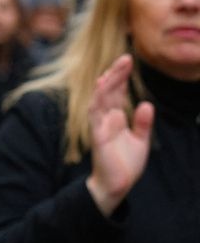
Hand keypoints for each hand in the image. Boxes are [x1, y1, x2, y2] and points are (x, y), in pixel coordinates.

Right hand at [86, 54, 153, 216]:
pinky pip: (95, 113)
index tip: (128, 62)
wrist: (116, 185)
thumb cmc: (125, 164)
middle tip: (126, 57)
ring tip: (117, 67)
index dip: (121, 78)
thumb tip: (146, 104)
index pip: (117, 94)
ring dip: (108, 82)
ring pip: (101, 98)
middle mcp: (106, 119)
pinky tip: (104, 86)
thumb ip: (142, 122)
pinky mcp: (98, 135)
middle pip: (109, 91)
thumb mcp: (140, 140)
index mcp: (115, 119)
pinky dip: (99, 99)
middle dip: (117, 74)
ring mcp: (100, 126)